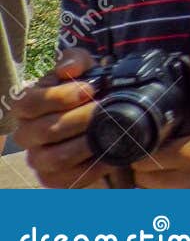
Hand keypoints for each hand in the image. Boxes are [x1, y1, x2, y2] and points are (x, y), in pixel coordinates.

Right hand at [13, 49, 106, 188]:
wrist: (104, 114)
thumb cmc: (87, 89)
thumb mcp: (83, 68)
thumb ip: (74, 61)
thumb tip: (68, 69)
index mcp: (28, 107)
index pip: (29, 104)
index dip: (58, 97)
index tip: (90, 89)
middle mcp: (27, 135)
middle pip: (45, 131)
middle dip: (81, 118)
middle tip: (105, 109)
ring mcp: (38, 159)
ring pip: (55, 158)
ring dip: (86, 143)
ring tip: (110, 129)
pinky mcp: (53, 178)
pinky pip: (67, 180)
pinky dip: (92, 167)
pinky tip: (110, 153)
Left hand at [132, 51, 189, 188]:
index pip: (142, 159)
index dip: (139, 148)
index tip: (147, 136)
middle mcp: (185, 178)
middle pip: (140, 181)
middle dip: (140, 165)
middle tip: (152, 149)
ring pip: (151, 195)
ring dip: (151, 181)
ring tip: (163, 165)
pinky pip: (169, 204)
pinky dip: (167, 193)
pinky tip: (180, 178)